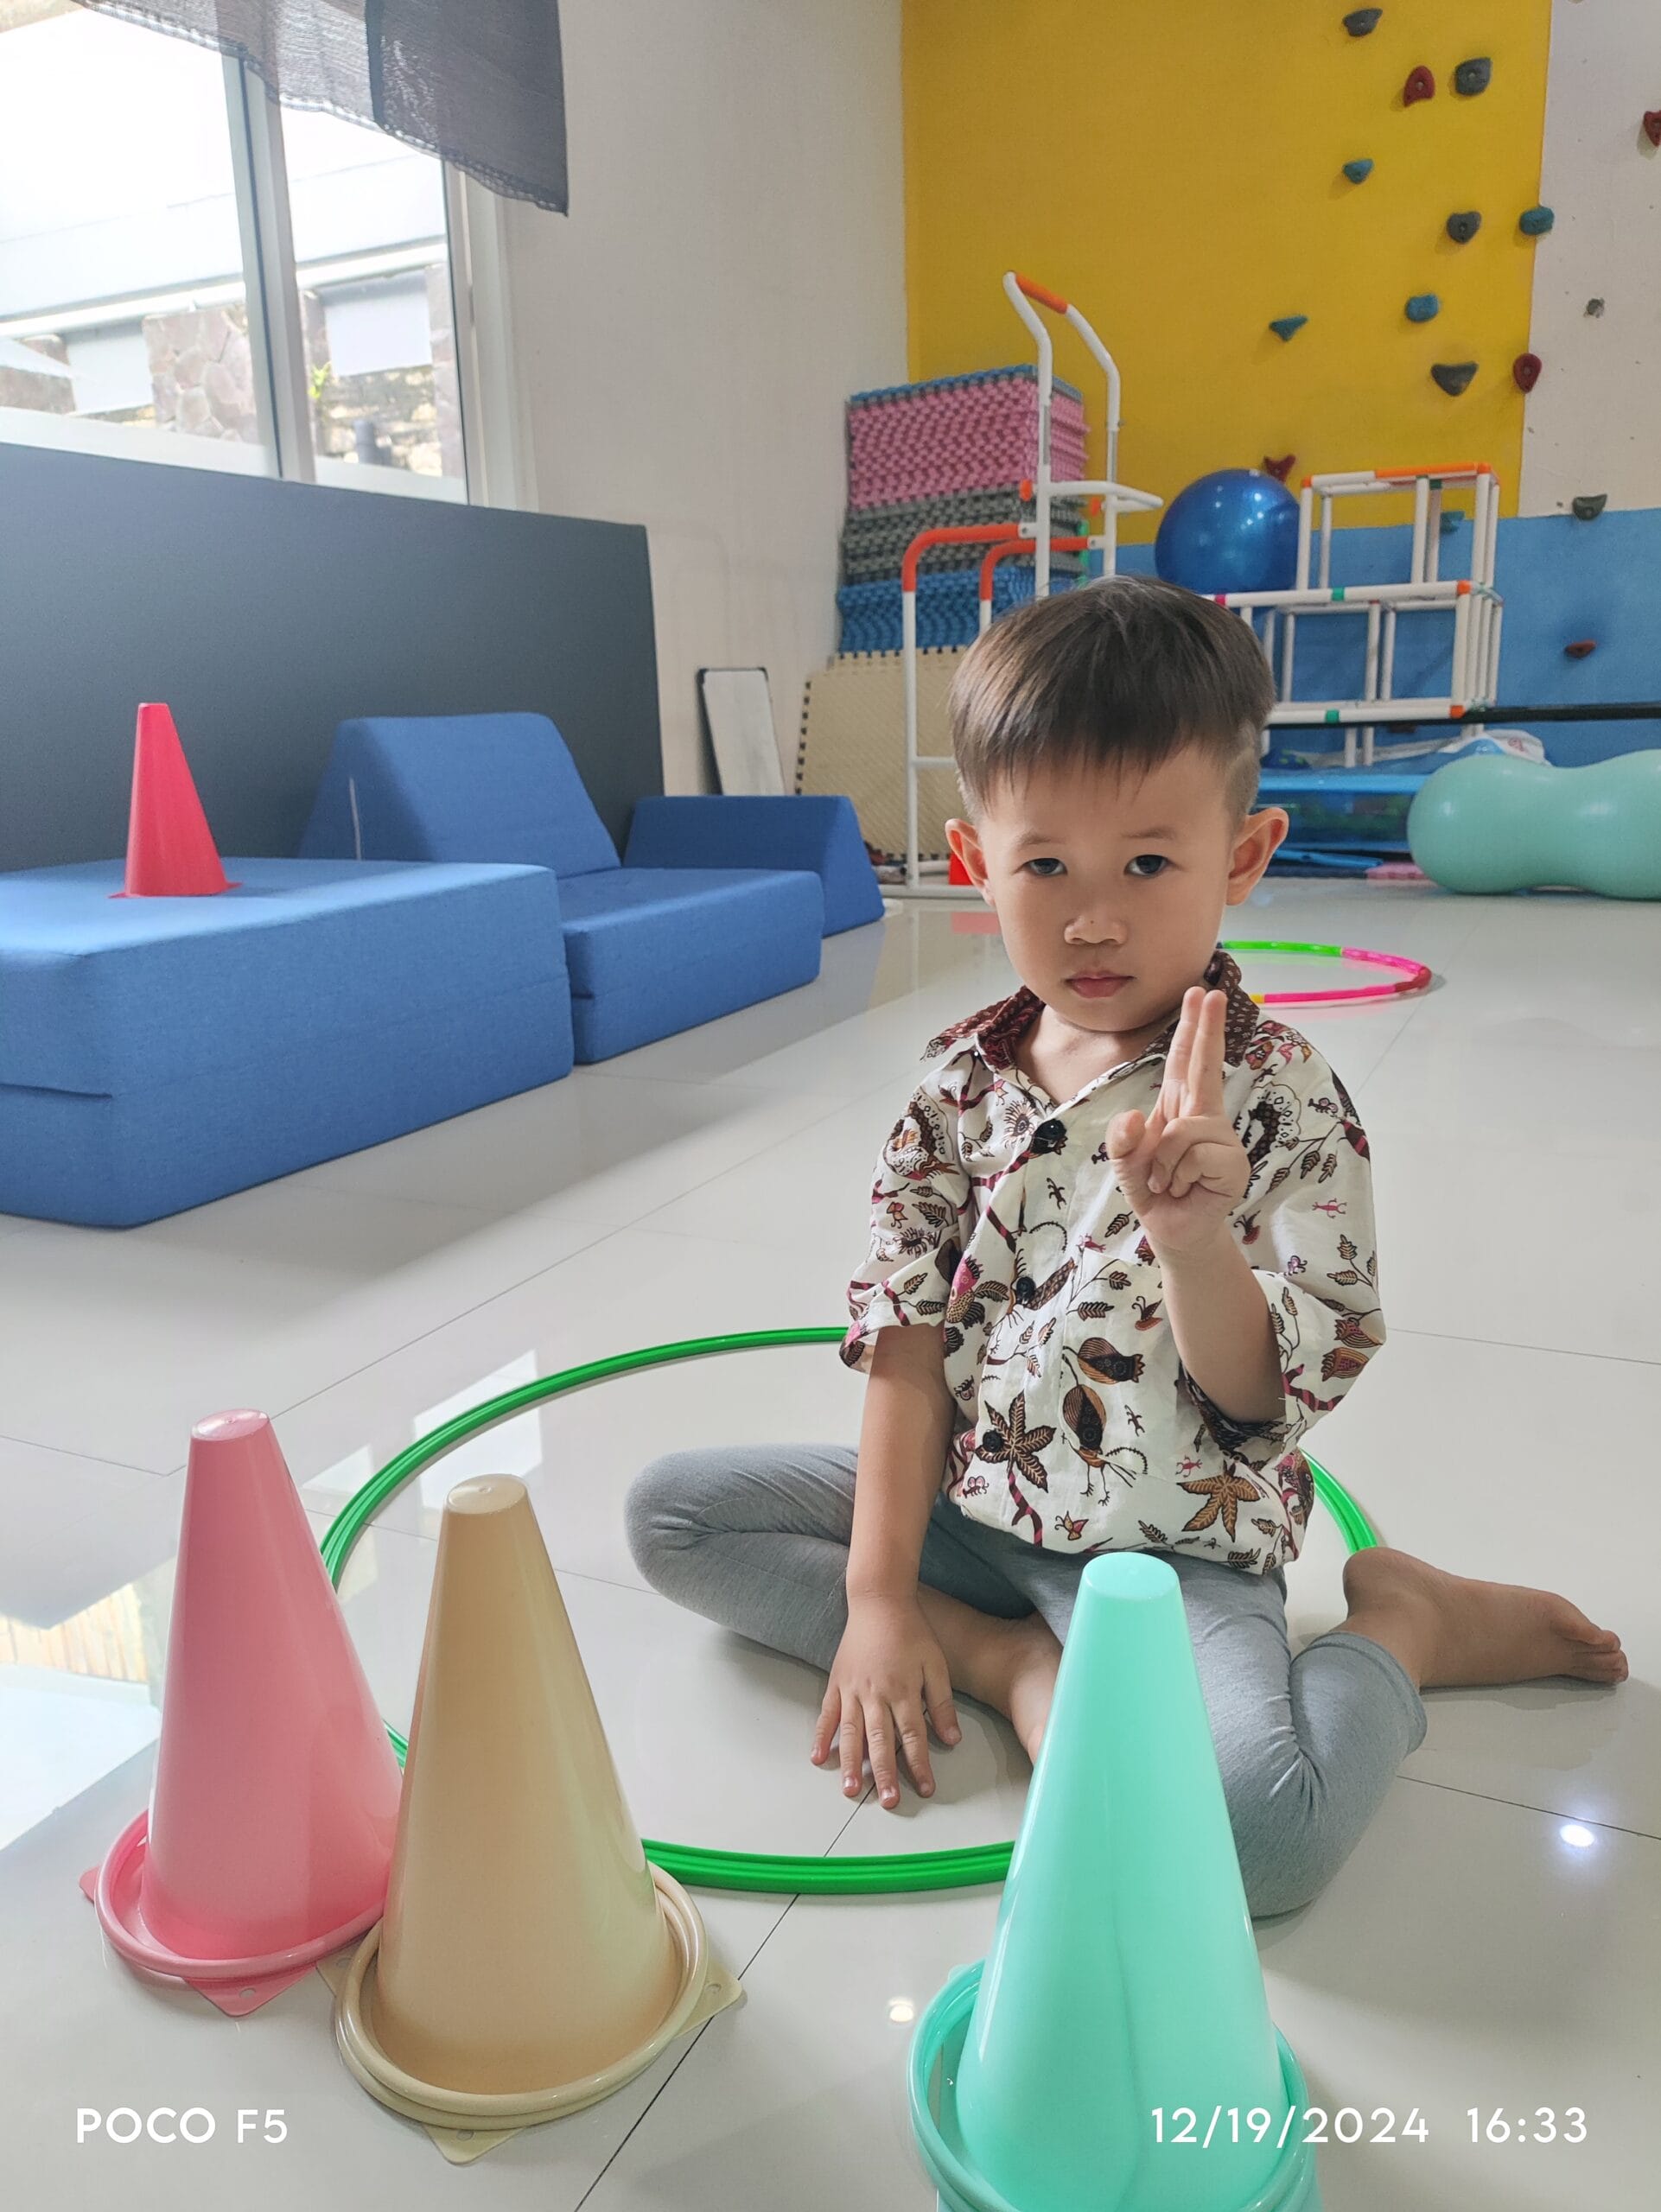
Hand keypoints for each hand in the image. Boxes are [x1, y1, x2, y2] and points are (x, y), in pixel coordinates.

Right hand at [811, 1592, 959, 1808]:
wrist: (879, 1601)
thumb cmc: (912, 1631)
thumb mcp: (936, 1664)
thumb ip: (943, 1703)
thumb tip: (952, 1740)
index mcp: (902, 1691)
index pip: (912, 1736)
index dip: (919, 1765)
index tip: (925, 1788)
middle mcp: (875, 1694)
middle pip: (881, 1742)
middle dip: (885, 1774)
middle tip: (888, 1802)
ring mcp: (852, 1690)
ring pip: (851, 1734)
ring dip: (851, 1764)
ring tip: (851, 1791)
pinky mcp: (836, 1682)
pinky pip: (827, 1714)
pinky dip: (822, 1736)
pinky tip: (818, 1758)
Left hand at [1106, 986, 1248, 1257]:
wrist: (1172, 1232)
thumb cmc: (1155, 1191)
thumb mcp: (1126, 1164)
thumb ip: (1122, 1142)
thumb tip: (1135, 1115)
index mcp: (1178, 1109)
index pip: (1185, 1062)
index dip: (1194, 1029)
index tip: (1202, 994)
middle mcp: (1204, 1117)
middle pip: (1206, 1066)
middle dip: (1207, 1029)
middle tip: (1211, 992)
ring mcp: (1222, 1140)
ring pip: (1182, 1130)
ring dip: (1163, 1163)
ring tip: (1169, 1182)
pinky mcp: (1233, 1164)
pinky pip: (1194, 1156)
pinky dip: (1178, 1176)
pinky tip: (1185, 1189)